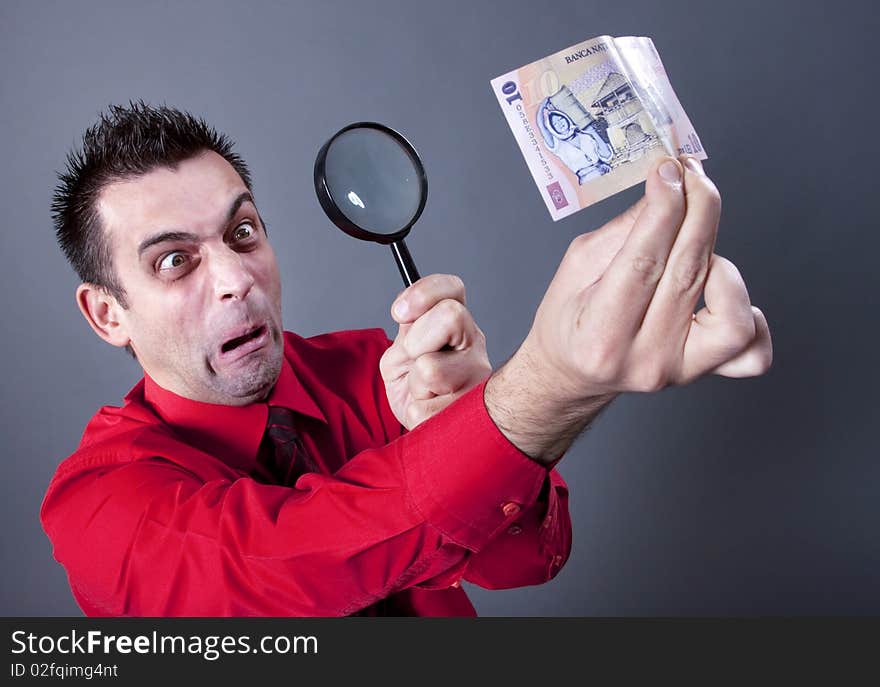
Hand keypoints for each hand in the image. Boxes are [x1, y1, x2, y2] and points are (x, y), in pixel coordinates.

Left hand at [380, 274, 490, 429]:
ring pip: (431, 367)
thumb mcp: (404, 351)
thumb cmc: (415, 385)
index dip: (425, 292)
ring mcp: (479, 379)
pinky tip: (431, 411)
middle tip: (414, 359)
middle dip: (417, 339)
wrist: (427, 431)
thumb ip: (408, 329)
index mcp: (458, 325)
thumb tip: (404, 311)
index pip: (453, 289)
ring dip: (415, 383)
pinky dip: (416, 412)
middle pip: (452, 315)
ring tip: (424, 392)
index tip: (399, 312)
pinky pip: (424, 407)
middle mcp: (475, 346)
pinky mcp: (472, 414)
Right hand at [487, 156, 772, 460]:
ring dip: (718, 261)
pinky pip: (753, 352)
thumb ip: (626, 230)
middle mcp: (644, 358)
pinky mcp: (702, 373)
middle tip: (691, 175)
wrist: (572, 373)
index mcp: (600, 334)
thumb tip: (669, 185)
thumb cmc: (569, 319)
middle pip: (688, 272)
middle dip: (697, 210)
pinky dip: (751, 317)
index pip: (644, 261)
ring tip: (692, 242)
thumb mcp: (578, 267)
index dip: (664, 207)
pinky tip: (722, 291)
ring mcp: (678, 371)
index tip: (669, 169)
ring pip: (732, 312)